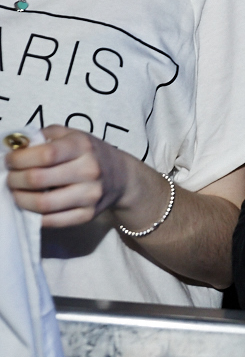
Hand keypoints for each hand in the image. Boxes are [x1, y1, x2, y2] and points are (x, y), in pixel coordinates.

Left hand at [5, 126, 129, 226]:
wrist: (122, 177)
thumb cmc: (88, 153)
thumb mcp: (70, 135)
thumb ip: (43, 136)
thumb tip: (14, 148)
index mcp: (82, 146)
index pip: (44, 154)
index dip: (19, 159)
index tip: (10, 160)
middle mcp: (89, 170)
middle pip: (37, 179)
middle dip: (14, 180)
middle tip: (11, 178)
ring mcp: (90, 195)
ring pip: (42, 204)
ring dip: (20, 199)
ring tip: (17, 193)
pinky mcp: (88, 214)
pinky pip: (53, 221)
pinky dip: (35, 216)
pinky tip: (31, 206)